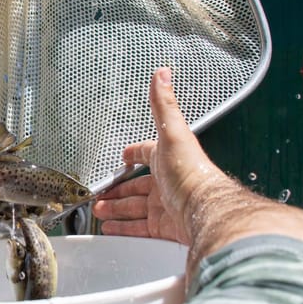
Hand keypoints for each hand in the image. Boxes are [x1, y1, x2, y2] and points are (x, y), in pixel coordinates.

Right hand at [93, 68, 221, 243]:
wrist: (205, 209)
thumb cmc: (191, 171)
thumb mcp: (173, 132)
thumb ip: (164, 105)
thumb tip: (163, 74)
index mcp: (166, 160)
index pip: (146, 155)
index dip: (133, 155)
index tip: (123, 157)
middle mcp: (166, 184)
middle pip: (135, 187)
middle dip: (116, 189)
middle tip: (100, 193)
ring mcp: (164, 207)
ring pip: (133, 209)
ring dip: (114, 209)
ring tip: (97, 210)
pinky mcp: (163, 228)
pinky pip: (138, 229)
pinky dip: (122, 229)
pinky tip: (109, 229)